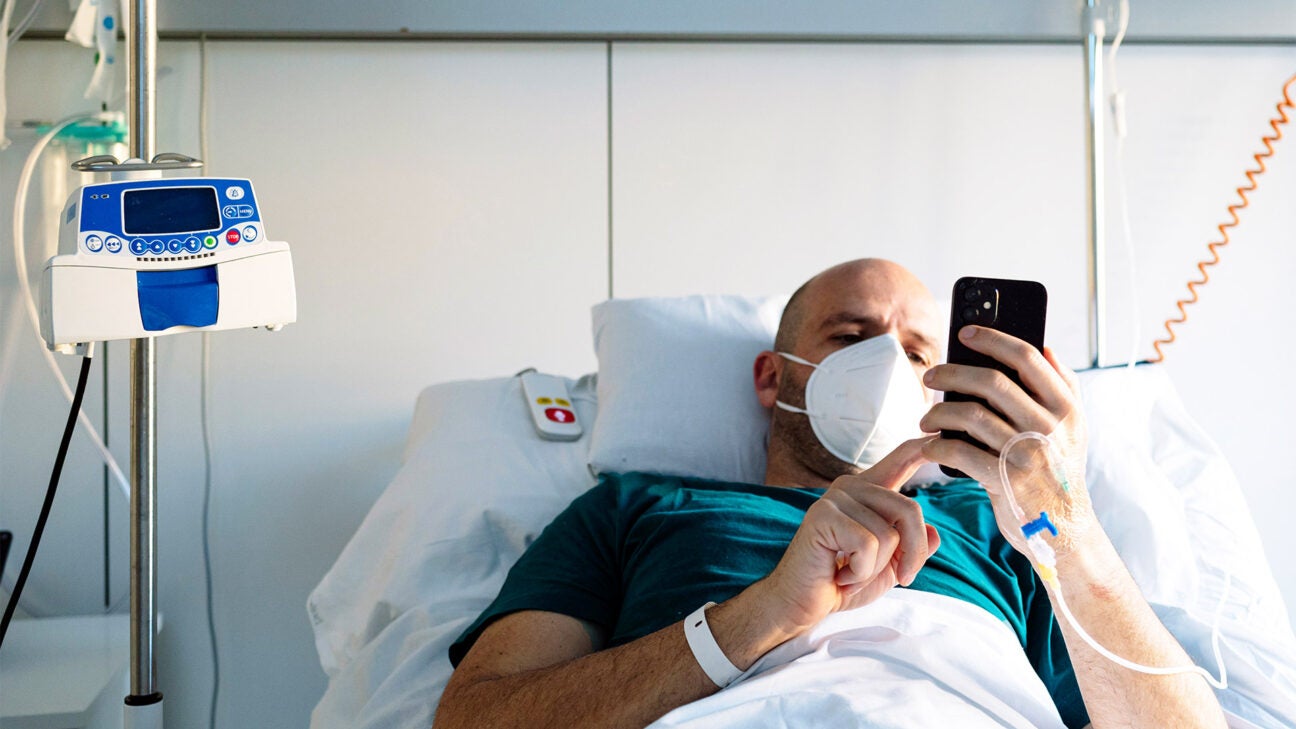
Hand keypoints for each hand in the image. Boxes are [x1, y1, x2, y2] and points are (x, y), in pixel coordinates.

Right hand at [759, 438, 941, 633]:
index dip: (923, 447)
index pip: (901, 459)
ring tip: (850, 574)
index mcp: (869, 493)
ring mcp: (835, 498)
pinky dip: (860, 572)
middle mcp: (851, 486)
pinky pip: (867, 545)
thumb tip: (934, 533)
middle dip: (912, 555)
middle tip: (898, 578)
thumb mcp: (889, 567)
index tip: (936, 430)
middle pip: (910, 511)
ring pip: (889, 535)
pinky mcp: (823, 515)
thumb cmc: (843, 583)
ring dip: (875, 570)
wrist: (801, 604)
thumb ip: (912, 548)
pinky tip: (839, 575)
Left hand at [918, 325, 1095, 557]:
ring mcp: (1026, 453)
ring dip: (938, 412)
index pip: (1027, 357)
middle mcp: (1049, 426)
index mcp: (1065, 406)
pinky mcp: (1004, 481)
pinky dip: (937, 446)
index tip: (964, 333)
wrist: (1064, 529)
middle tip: (930, 376)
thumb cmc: (1060, 470)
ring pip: (970, 415)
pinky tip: (929, 446)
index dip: (992, 338)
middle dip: (952, 373)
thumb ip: (1063, 386)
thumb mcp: (1075, 427)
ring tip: (926, 418)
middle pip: (991, 382)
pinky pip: (959, 452)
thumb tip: (1045, 346)